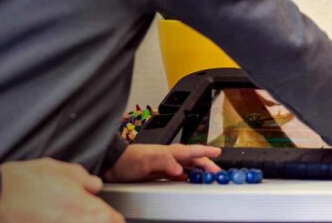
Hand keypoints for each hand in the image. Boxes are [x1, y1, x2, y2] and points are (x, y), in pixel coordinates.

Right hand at [0, 158, 122, 222]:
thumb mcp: (60, 169)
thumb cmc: (25, 183)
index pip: (117, 221)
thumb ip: (84, 179)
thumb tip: (93, 186)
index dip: (110, 217)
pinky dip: (58, 222)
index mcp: (94, 213)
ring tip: (58, 213)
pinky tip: (47, 218)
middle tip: (75, 210)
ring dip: (74, 220)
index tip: (104, 214)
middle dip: (95, 219)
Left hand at [103, 143, 221, 182]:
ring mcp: (164, 165)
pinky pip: (179, 175)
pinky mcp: (159, 174)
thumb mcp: (146, 159)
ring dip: (199, 171)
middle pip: (192, 160)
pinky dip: (187, 178)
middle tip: (218, 172)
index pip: (191, 150)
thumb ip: (164, 162)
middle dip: (207, 164)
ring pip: (187, 167)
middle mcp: (168, 157)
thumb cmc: (127, 160)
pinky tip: (190, 181)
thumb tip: (180, 170)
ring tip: (209, 177)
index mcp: (168, 151)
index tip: (218, 152)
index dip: (205, 151)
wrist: (112, 166)